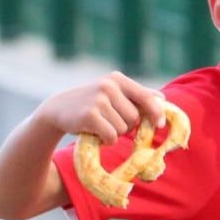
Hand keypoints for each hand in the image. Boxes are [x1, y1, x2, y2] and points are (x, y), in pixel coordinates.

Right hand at [37, 72, 165, 143]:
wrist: (57, 109)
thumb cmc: (92, 103)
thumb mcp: (113, 93)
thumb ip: (136, 95)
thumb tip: (162, 99)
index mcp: (118, 79)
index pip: (146, 97)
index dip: (156, 113)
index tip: (160, 125)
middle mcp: (108, 86)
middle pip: (135, 117)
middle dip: (127, 126)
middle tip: (111, 122)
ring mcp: (98, 99)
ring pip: (124, 128)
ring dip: (115, 133)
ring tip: (101, 125)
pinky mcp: (89, 115)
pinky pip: (112, 136)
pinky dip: (107, 140)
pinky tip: (96, 133)